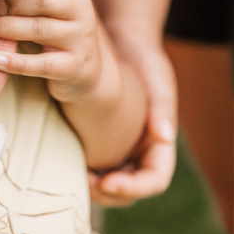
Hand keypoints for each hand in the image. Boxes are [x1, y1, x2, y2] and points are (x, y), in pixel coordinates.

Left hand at [0, 0, 102, 103]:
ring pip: (39, 29)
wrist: (83, 70)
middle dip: (6, 4)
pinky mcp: (74, 67)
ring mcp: (80, 39)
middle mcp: (82, 10)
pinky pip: (42, 64)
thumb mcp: (46, 4)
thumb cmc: (52, 25)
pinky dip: (15, 62)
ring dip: (2, 28)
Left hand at [87, 34, 176, 204]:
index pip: (155, 180)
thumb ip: (161, 107)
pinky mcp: (102, 138)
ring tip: (76, 175)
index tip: (107, 182)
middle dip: (110, 193)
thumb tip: (165, 136)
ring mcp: (123, 147)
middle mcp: (143, 150)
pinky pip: (96, 167)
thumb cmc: (144, 58)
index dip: (133, 188)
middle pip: (131, 190)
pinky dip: (86, 171)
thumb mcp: (157, 79)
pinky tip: (68, 162)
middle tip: (85, 181)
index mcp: (161, 142)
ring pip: (112, 184)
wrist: (124, 40)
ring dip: (96, 187)